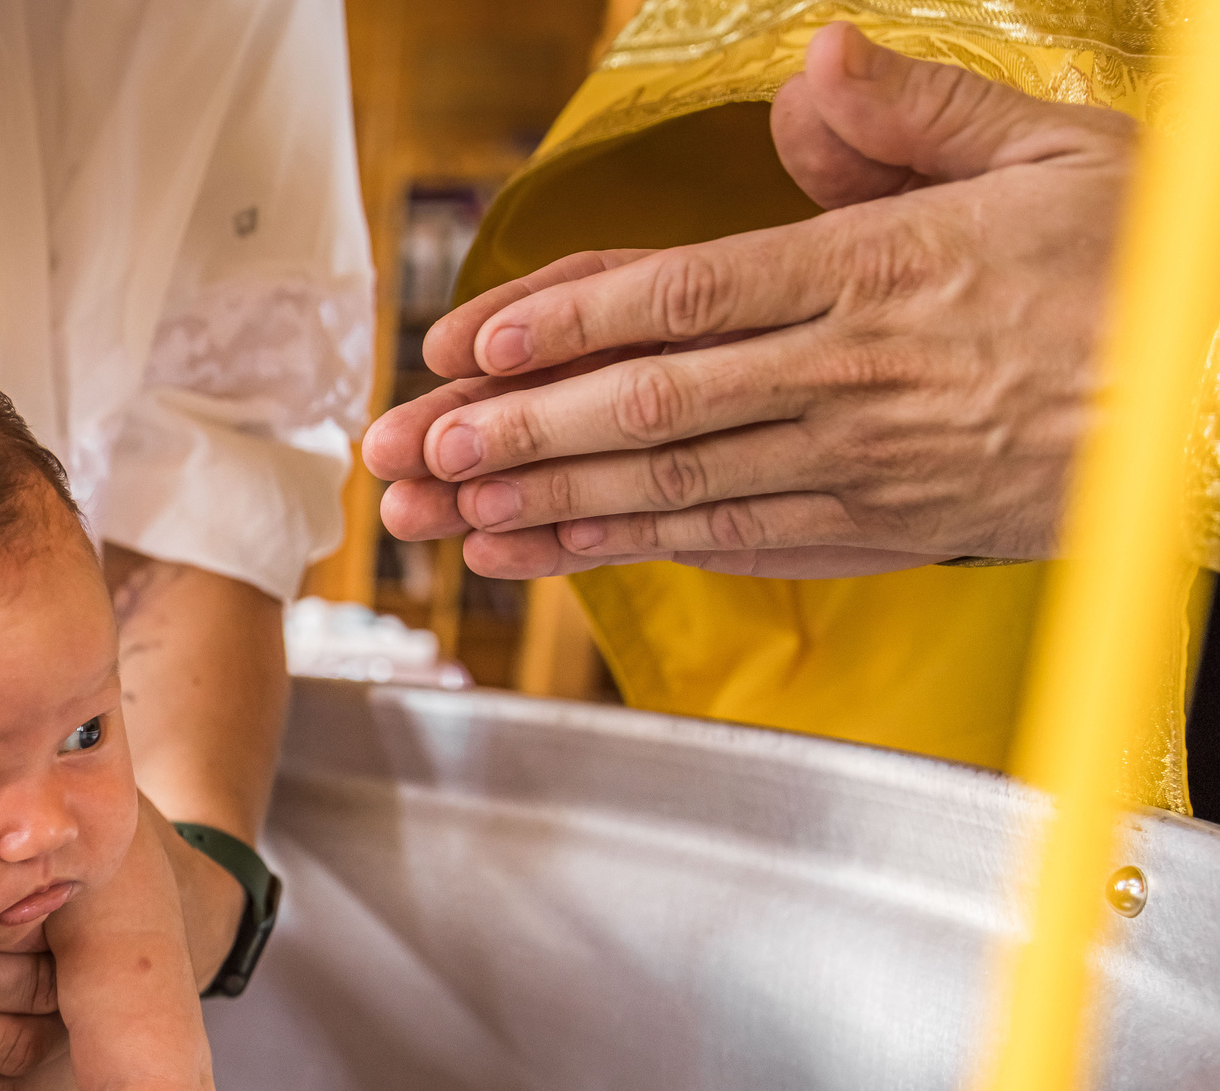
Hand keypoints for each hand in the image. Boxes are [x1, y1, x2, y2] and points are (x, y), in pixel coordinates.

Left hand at [365, 22, 1134, 577]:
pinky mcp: (878, 531)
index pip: (693, 298)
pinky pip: (737, 541)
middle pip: (658, 408)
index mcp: (882, 274)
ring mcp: (864, 466)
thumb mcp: (1058, 151)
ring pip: (681, 491)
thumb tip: (816, 67)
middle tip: (415, 450)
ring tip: (449, 517)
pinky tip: (554, 553)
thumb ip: (917, 112)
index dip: (572, 324)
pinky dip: (636, 550)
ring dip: (553, 505)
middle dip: (521, 433)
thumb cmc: (1145, 275)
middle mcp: (856, 379)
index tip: (474, 345)